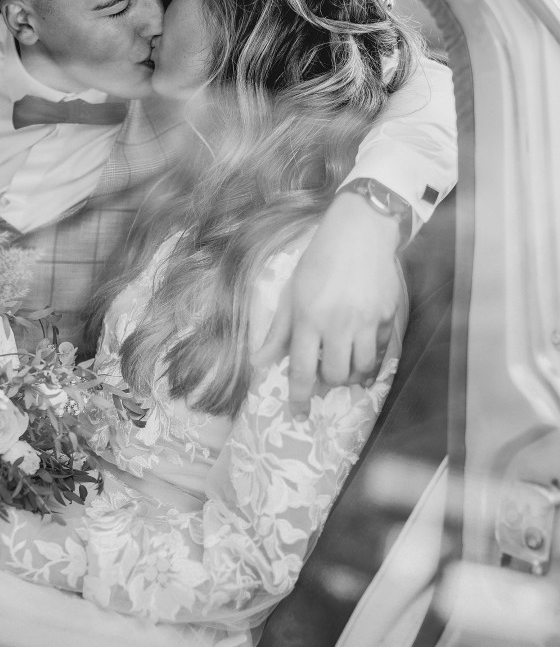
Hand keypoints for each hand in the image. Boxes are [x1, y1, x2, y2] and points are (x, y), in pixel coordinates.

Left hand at [253, 191, 402, 416]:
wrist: (360, 232)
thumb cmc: (319, 261)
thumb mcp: (291, 293)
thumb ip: (278, 331)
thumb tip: (259, 362)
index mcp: (308, 319)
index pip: (301, 369)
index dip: (299, 397)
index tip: (299, 414)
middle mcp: (338, 324)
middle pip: (334, 375)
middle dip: (329, 381)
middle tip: (325, 371)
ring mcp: (366, 321)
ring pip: (362, 368)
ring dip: (352, 373)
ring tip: (346, 364)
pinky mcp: (388, 315)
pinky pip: (381, 348)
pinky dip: (372, 354)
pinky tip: (364, 345)